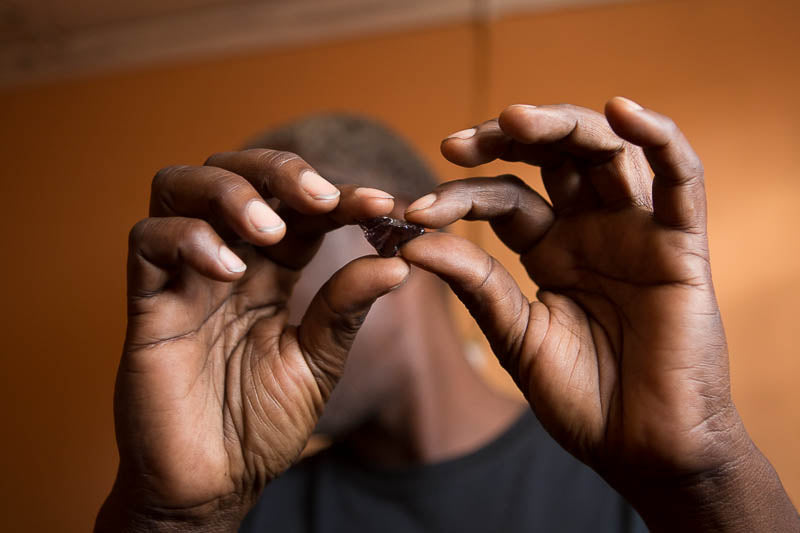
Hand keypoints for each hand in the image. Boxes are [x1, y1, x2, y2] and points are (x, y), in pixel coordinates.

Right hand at [96, 150, 408, 531]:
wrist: (213, 484)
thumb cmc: (263, 424)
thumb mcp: (318, 362)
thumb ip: (345, 310)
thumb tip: (398, 263)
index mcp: (271, 271)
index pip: (300, 208)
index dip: (339, 196)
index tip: (381, 203)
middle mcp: (226, 260)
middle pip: (234, 172)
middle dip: (279, 171)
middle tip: (320, 197)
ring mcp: (183, 277)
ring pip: (180, 186)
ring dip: (231, 191)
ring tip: (270, 229)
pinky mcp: (147, 303)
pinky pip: (148, 240)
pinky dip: (188, 239)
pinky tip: (229, 269)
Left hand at [401, 99, 798, 529]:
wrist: (642, 450)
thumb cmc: (582, 397)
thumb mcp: (515, 335)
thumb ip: (475, 285)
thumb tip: (412, 243)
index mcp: (549, 248)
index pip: (502, 198)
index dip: (458, 196)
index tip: (413, 211)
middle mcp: (590, 229)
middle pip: (552, 157)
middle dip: (505, 137)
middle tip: (455, 144)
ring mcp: (635, 232)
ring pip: (607, 152)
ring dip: (562, 126)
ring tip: (513, 120)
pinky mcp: (681, 245)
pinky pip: (682, 179)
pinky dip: (658, 138)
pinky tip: (623, 111)